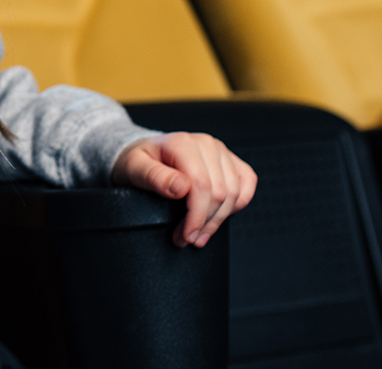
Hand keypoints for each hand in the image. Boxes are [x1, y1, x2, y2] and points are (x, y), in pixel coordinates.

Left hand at [113, 133, 256, 247]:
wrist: (144, 154)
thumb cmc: (139, 161)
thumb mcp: (135, 168)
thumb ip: (155, 176)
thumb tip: (180, 187)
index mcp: (182, 143)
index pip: (201, 185)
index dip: (196, 215)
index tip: (186, 234)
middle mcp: (206, 144)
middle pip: (219, 192)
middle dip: (204, 222)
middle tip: (187, 238)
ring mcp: (221, 152)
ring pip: (234, 193)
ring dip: (218, 220)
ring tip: (199, 234)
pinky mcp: (231, 161)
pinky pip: (247, 184)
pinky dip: (237, 204)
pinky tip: (218, 215)